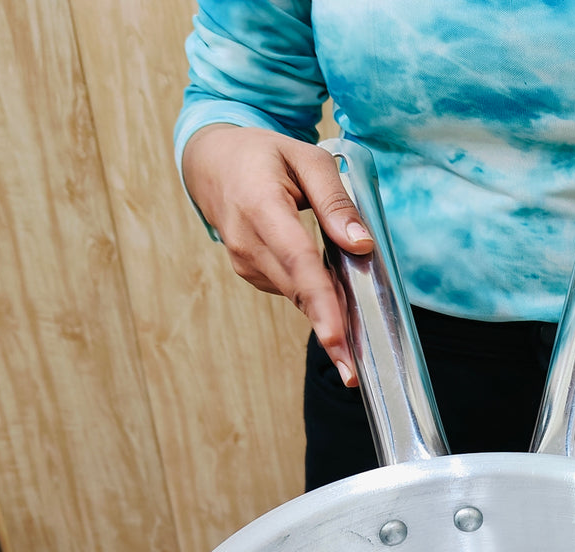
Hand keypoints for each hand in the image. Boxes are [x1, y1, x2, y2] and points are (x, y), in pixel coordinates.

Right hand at [181, 124, 371, 385]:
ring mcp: (246, 262)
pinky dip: (316, 299)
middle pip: (298, 292)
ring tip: (355, 345)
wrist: (212, 162)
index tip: (336, 339)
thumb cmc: (264, 155)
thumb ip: (336, 201)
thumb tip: (362, 244)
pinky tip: (336, 304)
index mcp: (261, 207)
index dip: (319, 303)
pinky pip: (292, 290)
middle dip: (329, 332)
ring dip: (327, 318)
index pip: (297, 262)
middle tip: (353, 373)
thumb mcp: (307, 158)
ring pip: (297, 296)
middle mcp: (248, 242)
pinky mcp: (252, 272)